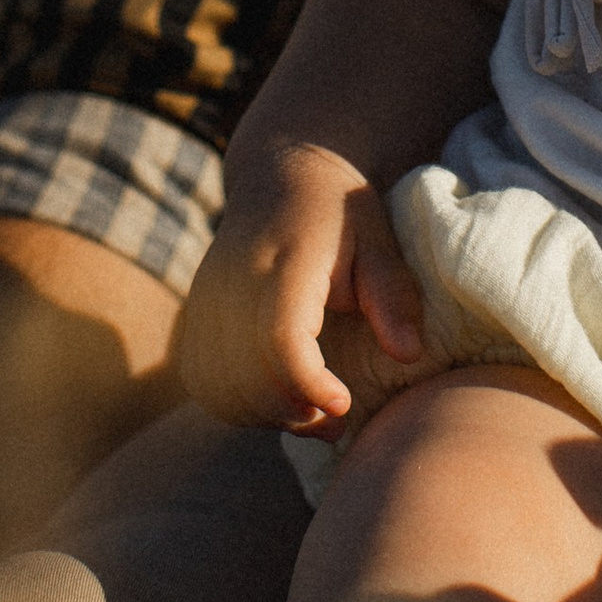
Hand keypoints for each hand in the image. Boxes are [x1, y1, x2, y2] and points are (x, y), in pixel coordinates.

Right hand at [170, 148, 430, 437]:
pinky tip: (276, 401)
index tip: (343, 403)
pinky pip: (202, 382)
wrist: (280, 181)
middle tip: (338, 420)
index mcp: (283, 264)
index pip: (280, 337)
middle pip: (246, 374)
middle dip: (294, 411)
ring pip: (220, 386)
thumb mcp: (379, 243)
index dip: (308, 382)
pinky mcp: (194, 319)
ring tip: (311, 413)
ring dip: (266, 414)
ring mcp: (204, 303)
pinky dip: (237, 406)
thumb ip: (393, 296)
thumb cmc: (340, 217)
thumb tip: (408, 353)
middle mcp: (232, 284)